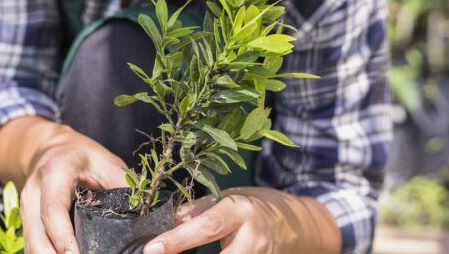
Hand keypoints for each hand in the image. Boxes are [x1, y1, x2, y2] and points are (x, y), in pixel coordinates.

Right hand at [0, 117, 127, 253]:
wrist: (55, 149)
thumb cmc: (86, 157)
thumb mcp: (108, 164)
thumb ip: (123, 187)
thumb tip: (144, 217)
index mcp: (54, 173)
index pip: (53, 210)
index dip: (63, 237)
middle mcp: (33, 192)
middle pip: (36, 235)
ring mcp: (26, 208)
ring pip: (31, 245)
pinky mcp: (27, 221)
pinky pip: (32, 246)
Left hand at [142, 187, 340, 253]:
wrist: (297, 224)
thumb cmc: (255, 206)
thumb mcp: (227, 199)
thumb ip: (196, 211)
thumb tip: (162, 221)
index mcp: (240, 211)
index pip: (205, 226)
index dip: (176, 240)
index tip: (151, 249)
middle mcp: (252, 239)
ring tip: (176, 252)